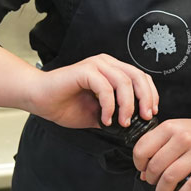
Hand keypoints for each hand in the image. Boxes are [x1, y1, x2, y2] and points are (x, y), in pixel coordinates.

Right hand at [25, 54, 158, 129]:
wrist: (39, 99)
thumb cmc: (64, 105)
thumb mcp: (98, 114)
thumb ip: (115, 115)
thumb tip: (134, 126)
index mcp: (111, 70)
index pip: (140, 78)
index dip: (150, 95)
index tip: (150, 113)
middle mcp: (106, 64)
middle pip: (138, 76)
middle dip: (145, 98)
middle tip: (144, 117)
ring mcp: (96, 65)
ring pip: (124, 81)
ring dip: (127, 105)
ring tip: (123, 122)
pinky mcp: (85, 71)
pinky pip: (105, 87)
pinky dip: (109, 105)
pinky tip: (105, 118)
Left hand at [132, 113, 190, 190]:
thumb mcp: (175, 131)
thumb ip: (158, 147)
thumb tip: (144, 174)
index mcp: (170, 127)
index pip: (142, 149)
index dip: (139, 164)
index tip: (142, 170)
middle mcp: (184, 137)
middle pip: (156, 166)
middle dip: (151, 180)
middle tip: (153, 184)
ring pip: (171, 177)